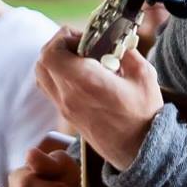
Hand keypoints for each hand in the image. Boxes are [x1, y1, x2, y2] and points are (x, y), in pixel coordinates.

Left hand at [34, 29, 162, 171]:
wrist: (137, 150)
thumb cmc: (143, 115)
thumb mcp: (144, 76)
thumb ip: (128, 53)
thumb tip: (118, 41)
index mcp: (85, 82)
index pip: (51, 53)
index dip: (62, 38)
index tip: (83, 36)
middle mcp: (68, 95)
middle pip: (42, 63)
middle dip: (56, 46)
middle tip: (80, 44)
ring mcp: (64, 108)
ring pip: (42, 77)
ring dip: (55, 61)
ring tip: (79, 58)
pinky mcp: (67, 116)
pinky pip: (50, 90)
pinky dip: (58, 76)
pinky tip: (81, 75)